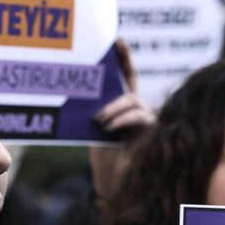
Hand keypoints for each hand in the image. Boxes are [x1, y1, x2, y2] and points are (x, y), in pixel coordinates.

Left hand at [89, 38, 154, 204]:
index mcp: (123, 107)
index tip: (116, 40)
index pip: (125, 78)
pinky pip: (140, 117)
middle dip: (123, 63)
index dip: (123, 59)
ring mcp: (146, 120)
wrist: (116, 184)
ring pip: (134, 100)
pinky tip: (106, 125)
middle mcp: (137, 110)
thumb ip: (92, 114)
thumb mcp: (94, 132)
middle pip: (130, 83)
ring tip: (99, 118)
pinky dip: (123, 119)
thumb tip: (73, 91)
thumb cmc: (105, 161)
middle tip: (114, 47)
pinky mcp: (151, 132)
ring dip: (115, 106)